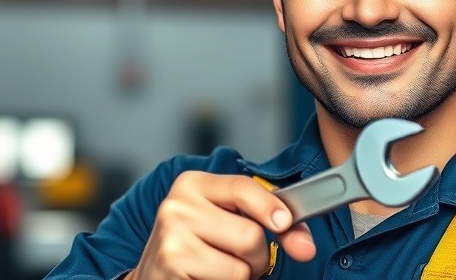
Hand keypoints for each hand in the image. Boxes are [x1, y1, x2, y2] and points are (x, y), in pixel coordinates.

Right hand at [125, 171, 315, 279]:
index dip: (271, 207)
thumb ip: (265, 220)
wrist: (152, 276)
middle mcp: (177, 207)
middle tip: (236, 257)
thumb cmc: (195, 246)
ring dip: (242, 277)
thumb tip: (303, 244)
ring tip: (218, 269)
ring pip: (242, 268)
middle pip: (250, 235)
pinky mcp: (173, 268)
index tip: (285, 223)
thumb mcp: (224, 219)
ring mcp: (172, 240)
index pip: (243, 188)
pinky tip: (205, 278)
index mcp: (192, 185)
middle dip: (256, 256)